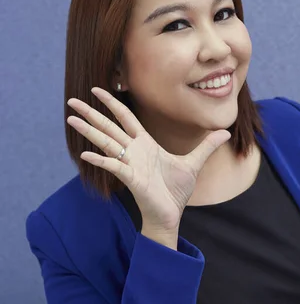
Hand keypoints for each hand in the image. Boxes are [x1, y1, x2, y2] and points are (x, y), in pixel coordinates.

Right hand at [67, 87, 231, 232]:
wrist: (171, 214)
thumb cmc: (176, 191)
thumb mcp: (194, 163)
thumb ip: (207, 146)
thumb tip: (225, 131)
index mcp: (145, 144)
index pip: (125, 118)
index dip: (113, 102)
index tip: (99, 89)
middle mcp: (133, 151)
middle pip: (109, 127)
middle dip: (91, 113)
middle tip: (71, 101)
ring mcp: (130, 164)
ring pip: (106, 142)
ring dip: (89, 131)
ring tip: (71, 118)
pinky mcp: (131, 179)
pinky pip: (113, 166)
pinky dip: (100, 160)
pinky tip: (85, 154)